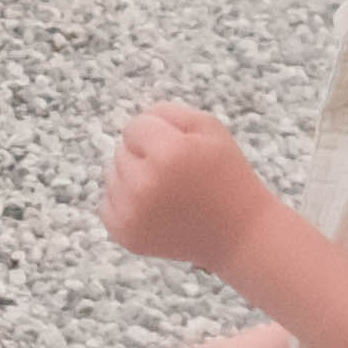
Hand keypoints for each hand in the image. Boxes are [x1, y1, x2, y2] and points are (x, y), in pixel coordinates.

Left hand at [98, 100, 270, 275]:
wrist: (240, 232)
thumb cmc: (225, 175)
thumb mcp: (209, 127)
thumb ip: (166, 112)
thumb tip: (134, 125)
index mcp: (167, 154)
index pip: (135, 126)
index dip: (159, 134)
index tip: (181, 150)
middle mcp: (144, 185)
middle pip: (121, 151)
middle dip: (146, 156)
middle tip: (178, 175)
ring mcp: (132, 214)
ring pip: (112, 175)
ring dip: (134, 178)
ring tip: (167, 192)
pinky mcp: (125, 234)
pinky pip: (107, 204)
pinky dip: (126, 203)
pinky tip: (155, 208)